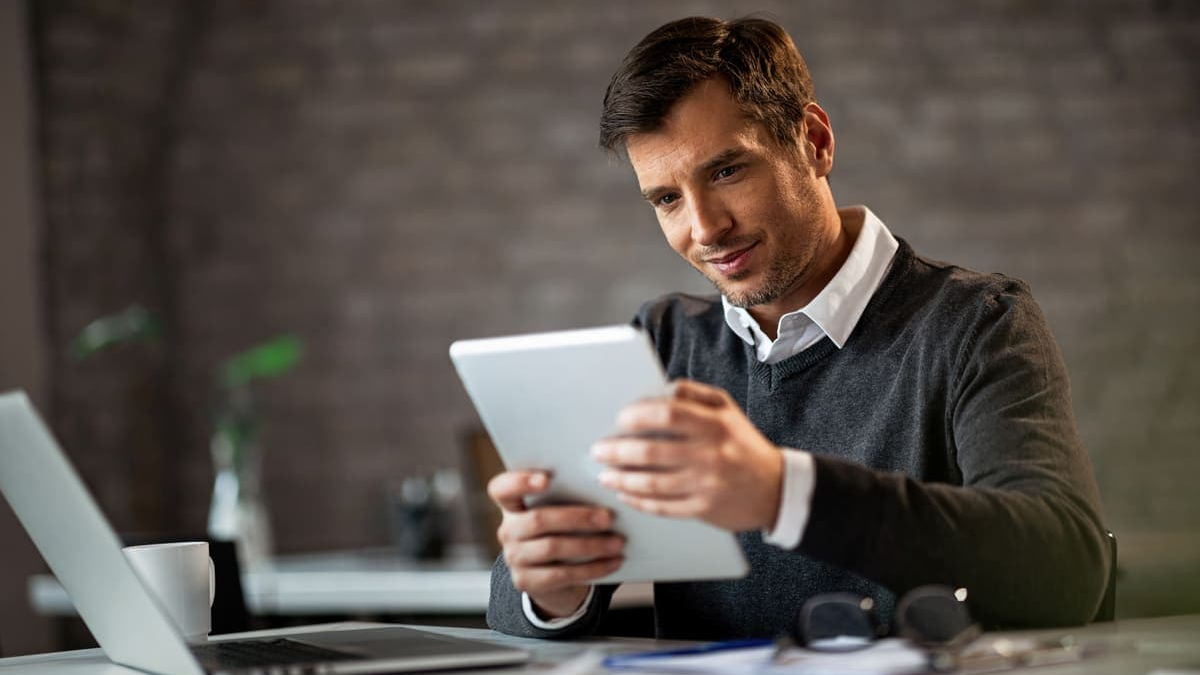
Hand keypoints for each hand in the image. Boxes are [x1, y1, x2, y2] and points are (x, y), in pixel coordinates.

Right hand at [487, 469, 624, 618]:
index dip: (519, 481)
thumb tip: (606, 489)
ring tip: (618, 542)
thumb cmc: (561, 531)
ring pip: (552, 548)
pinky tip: (613, 562)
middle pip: (537, 520)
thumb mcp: (559, 511)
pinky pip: (561, 574)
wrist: (550, 576)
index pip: (501, 488)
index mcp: (512, 505)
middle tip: (608, 518)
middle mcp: (508, 530)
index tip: (547, 479)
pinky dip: (592, 568)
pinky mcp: (526, 581)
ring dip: (590, 545)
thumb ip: (569, 497)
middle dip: (577, 518)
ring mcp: (514, 557)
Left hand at [590, 379, 783, 531]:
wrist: (776, 489)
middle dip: (617, 451)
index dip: (637, 415)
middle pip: (651, 452)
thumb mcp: (726, 409)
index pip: (668, 415)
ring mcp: (707, 485)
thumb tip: (656, 391)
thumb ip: (692, 394)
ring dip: (621, 478)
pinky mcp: (703, 510)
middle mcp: (711, 455)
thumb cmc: (743, 443)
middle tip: (598, 450)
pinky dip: (637, 500)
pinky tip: (623, 493)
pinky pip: (662, 507)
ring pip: (652, 483)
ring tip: (604, 473)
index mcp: (715, 424)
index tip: (620, 418)